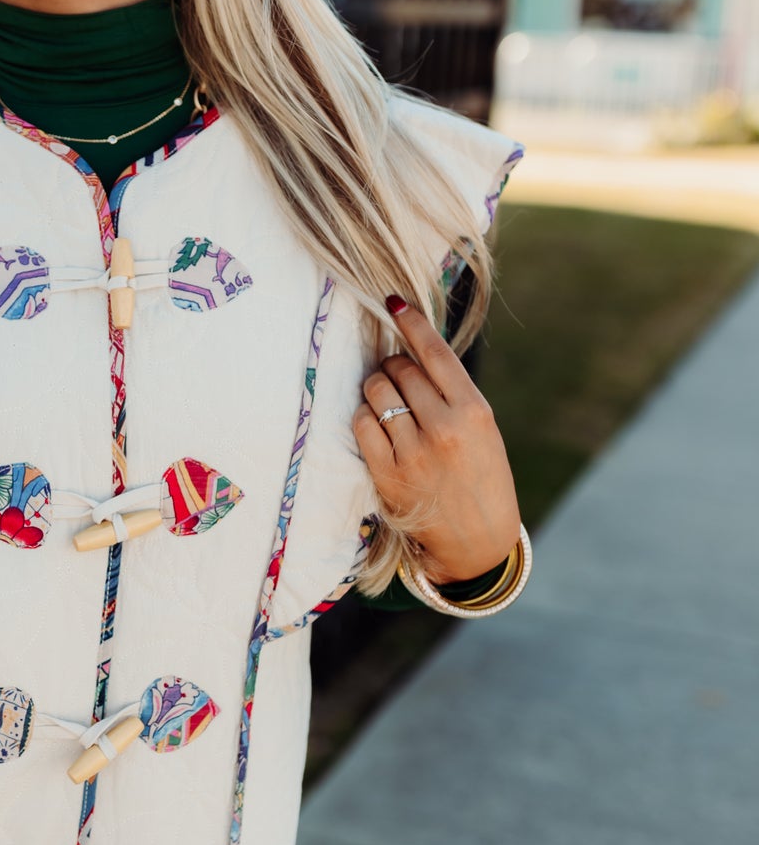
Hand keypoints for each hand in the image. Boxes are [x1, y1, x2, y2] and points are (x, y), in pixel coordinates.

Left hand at [352, 298, 519, 584]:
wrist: (478, 541)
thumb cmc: (481, 477)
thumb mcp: (482, 430)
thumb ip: (452, 393)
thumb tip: (412, 351)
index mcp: (474, 411)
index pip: (434, 353)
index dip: (411, 323)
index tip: (394, 302)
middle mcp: (443, 427)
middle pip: (400, 369)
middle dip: (393, 365)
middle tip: (397, 376)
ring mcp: (413, 451)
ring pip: (377, 391)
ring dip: (376, 388)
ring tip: (388, 401)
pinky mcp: (387, 473)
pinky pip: (362, 423)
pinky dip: (365, 416)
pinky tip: (376, 424)